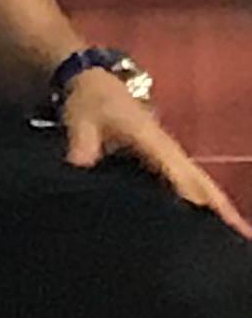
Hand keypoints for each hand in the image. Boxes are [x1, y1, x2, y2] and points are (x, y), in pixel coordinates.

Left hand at [61, 69, 246, 236]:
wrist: (95, 82)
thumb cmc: (90, 101)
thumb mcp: (81, 118)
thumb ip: (82, 141)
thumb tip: (80, 164)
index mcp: (151, 139)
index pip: (176, 171)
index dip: (189, 194)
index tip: (204, 218)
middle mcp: (169, 148)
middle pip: (202, 182)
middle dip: (222, 208)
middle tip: (242, 235)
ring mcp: (171, 154)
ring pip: (202, 184)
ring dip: (220, 207)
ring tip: (236, 235)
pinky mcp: (166, 159)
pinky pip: (192, 183)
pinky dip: (207, 201)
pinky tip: (213, 222)